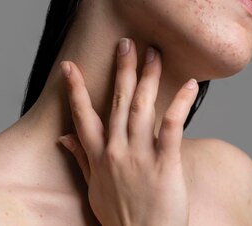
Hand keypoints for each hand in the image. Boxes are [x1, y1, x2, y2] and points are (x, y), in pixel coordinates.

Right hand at [58, 38, 198, 225]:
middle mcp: (116, 152)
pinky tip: (188, 85)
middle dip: (122, 69)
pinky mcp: (165, 164)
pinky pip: (172, 127)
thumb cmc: (120, 217)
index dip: (75, 89)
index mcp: (99, 156)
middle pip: (117, 101)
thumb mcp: (93, 188)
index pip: (82, 116)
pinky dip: (180, 104)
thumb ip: (81, 159)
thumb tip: (63, 137)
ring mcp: (140, 157)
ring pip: (142, 107)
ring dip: (147, 77)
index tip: (69, 66)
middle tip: (127, 43)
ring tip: (153, 53)